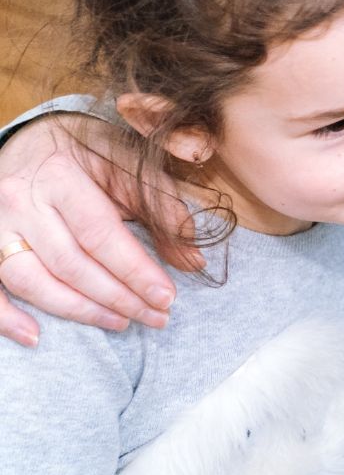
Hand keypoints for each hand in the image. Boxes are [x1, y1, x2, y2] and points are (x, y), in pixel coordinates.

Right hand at [0, 113, 192, 345]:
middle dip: (117, 296)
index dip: (135, 270)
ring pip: (31, 280)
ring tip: (120, 322)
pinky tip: (36, 336)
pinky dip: (7, 318)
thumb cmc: (91, 155)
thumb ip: (164, 210)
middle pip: (69, 263)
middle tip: (154, 316)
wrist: (34, 139)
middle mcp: (20, 201)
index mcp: (61, 176)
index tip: (167, 297)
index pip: (100, 234)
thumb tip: (193, 261)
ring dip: (78, 310)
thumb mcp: (132, 168)